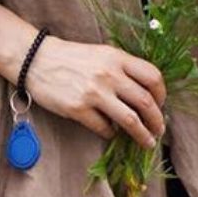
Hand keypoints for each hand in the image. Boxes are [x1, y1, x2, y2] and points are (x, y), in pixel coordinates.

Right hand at [26, 37, 166, 149]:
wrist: (35, 60)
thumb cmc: (71, 58)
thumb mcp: (101, 54)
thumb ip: (123, 70)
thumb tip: (144, 97)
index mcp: (117, 58)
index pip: (153, 77)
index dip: (162, 94)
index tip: (160, 105)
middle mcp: (108, 74)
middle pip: (145, 102)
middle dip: (156, 120)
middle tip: (159, 130)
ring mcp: (93, 93)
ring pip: (130, 120)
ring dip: (142, 135)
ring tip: (147, 142)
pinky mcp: (78, 109)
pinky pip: (104, 128)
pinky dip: (111, 134)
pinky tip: (111, 133)